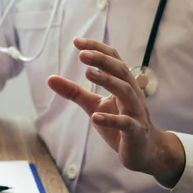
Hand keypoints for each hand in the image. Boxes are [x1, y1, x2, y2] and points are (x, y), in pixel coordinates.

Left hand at [48, 38, 185, 187]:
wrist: (143, 150)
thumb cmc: (118, 124)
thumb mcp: (93, 105)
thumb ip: (74, 92)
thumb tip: (49, 78)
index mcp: (123, 84)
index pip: (113, 60)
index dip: (97, 49)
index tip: (77, 42)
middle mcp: (132, 94)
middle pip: (120, 71)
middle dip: (102, 60)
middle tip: (81, 54)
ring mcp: (135, 112)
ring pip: (126, 92)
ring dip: (107, 81)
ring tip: (88, 74)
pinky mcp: (135, 131)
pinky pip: (125, 123)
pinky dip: (111, 120)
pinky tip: (95, 117)